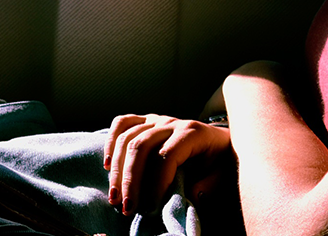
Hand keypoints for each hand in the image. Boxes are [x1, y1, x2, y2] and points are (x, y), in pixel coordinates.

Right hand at [103, 114, 231, 215]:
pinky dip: (110, 142)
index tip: (152, 208)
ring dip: (117, 170)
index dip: (156, 184)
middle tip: (126, 208)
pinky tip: (106, 165)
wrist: (221, 140)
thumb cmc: (219, 161)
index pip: (166, 157)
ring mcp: (156, 119)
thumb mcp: (221, 175)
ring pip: (127, 138)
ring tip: (115, 197)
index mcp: (192, 133)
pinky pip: (121, 123)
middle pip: (141, 147)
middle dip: (130, 180)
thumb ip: (205, 186)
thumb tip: (180, 199)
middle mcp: (171, 122)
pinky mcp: (145, 120)